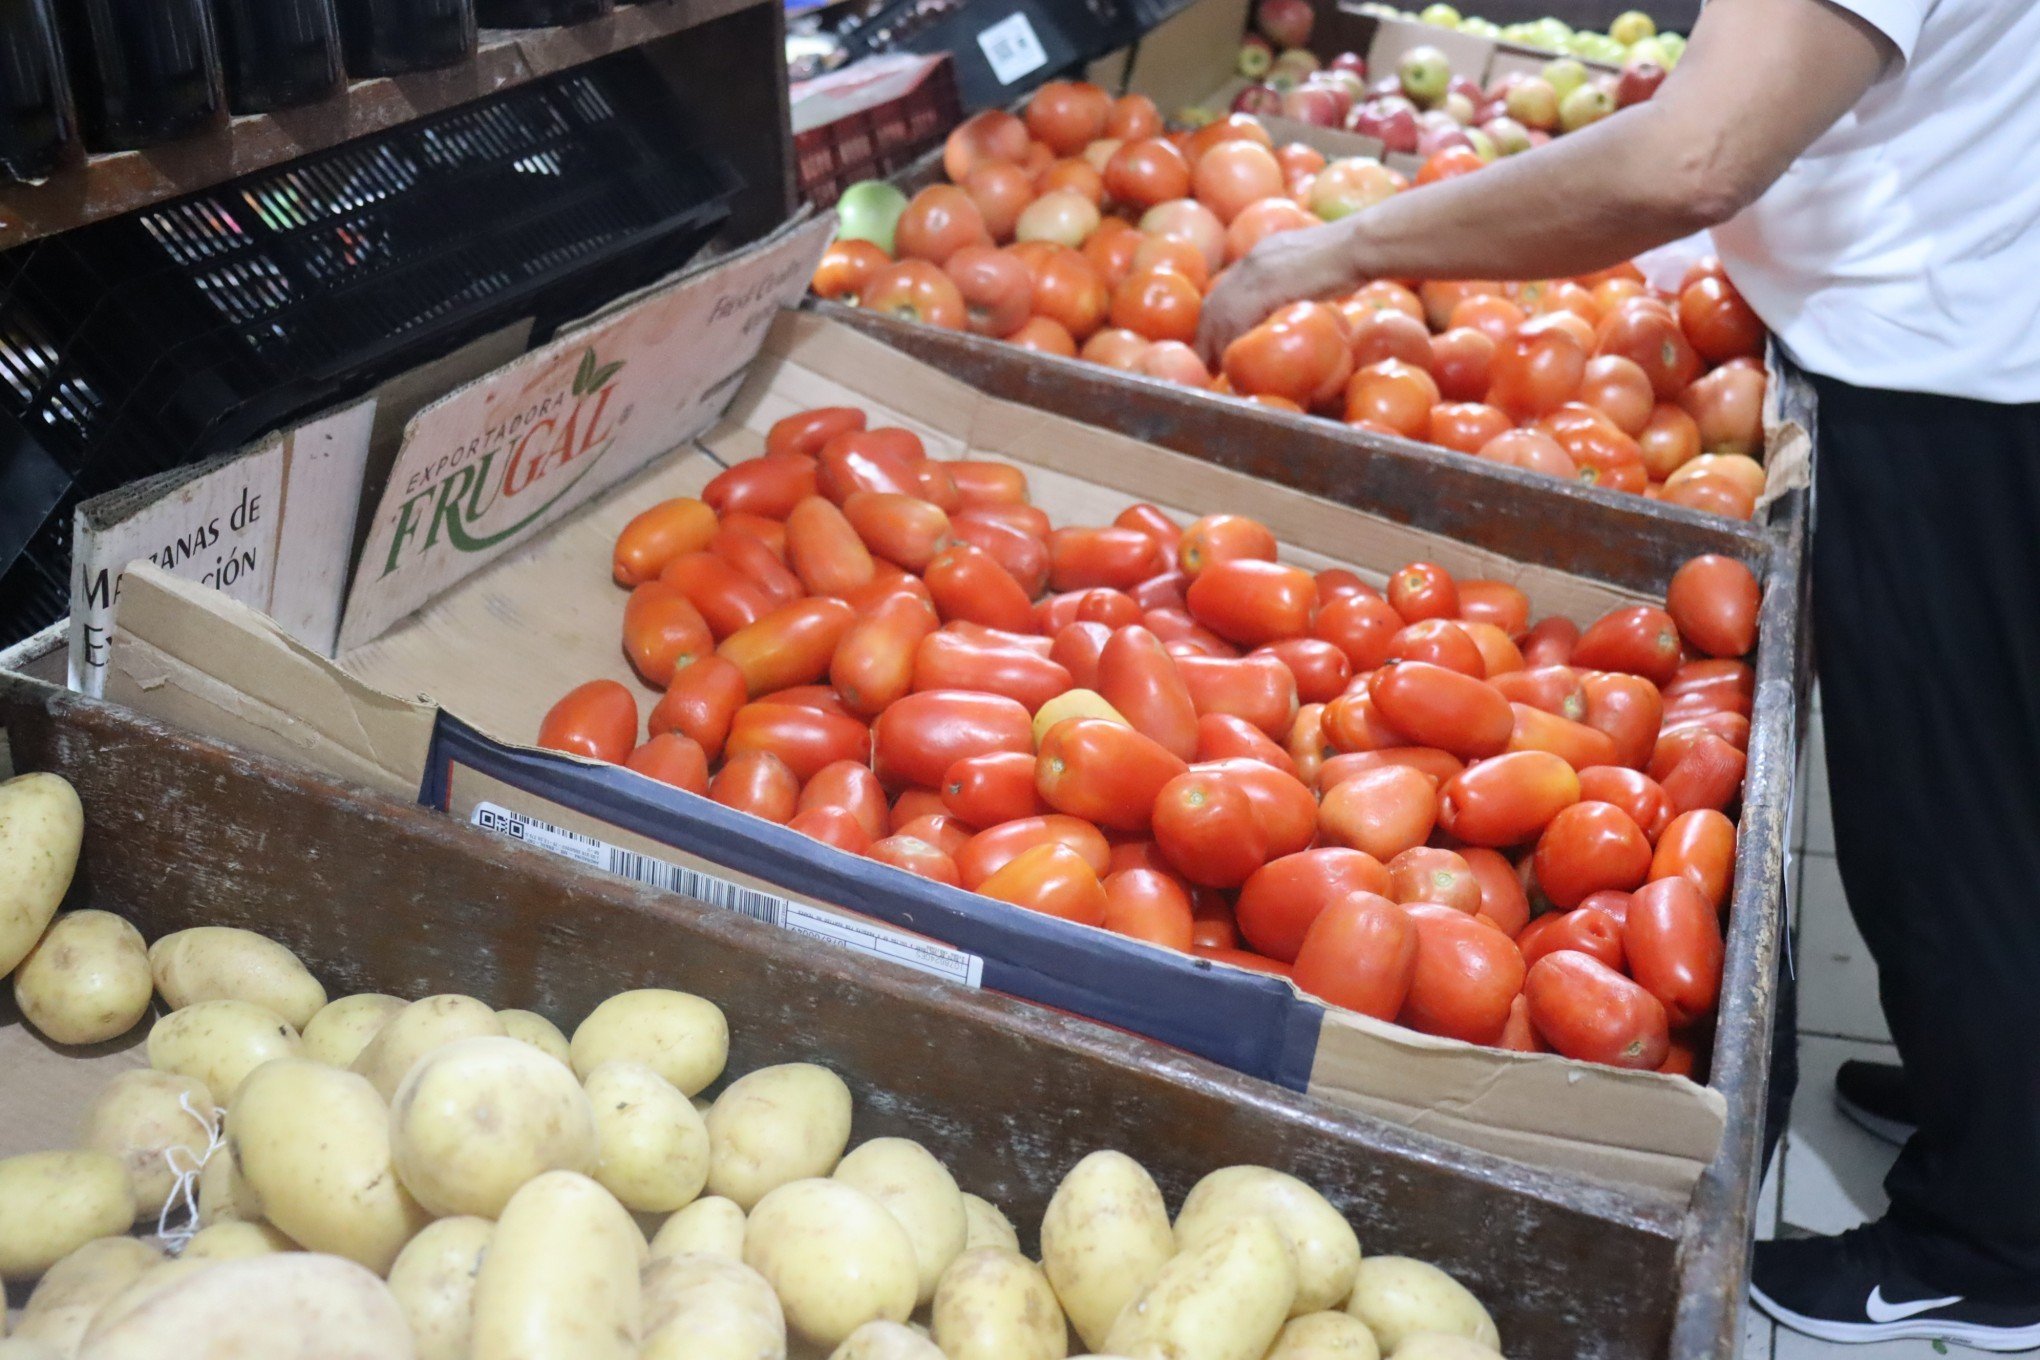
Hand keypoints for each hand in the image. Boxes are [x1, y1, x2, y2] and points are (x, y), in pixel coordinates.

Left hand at [1196, 218, 1364, 364]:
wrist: (1359, 244)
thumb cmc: (1349, 257)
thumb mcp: (1310, 268)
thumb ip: (1295, 285)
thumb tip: (1294, 308)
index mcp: (1260, 255)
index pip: (1225, 290)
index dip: (1216, 317)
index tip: (1213, 339)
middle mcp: (1251, 261)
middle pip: (1215, 302)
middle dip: (1207, 333)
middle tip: (1206, 360)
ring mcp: (1257, 271)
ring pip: (1221, 311)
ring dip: (1215, 341)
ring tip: (1215, 366)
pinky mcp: (1267, 285)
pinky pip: (1239, 317)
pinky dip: (1232, 339)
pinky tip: (1233, 356)